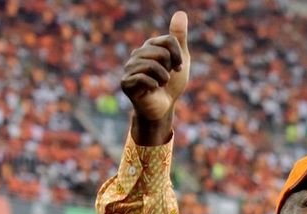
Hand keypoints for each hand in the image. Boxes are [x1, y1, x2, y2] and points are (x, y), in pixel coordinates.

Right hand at [120, 11, 189, 143]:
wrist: (164, 108)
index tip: (177, 67)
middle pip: (161, 53)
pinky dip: (154, 86)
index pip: (169, 41)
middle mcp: (137, 54)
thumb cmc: (171, 84)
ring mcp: (129, 68)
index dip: (178, 56)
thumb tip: (180, 13)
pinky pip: (144, 78)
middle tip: (166, 78)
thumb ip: (179, 37)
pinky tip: (152, 90)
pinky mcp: (126, 83)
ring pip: (153, 66)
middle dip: (170, 68)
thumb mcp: (180, 59)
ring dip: (163, 79)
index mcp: (149, 46)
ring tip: (159, 84)